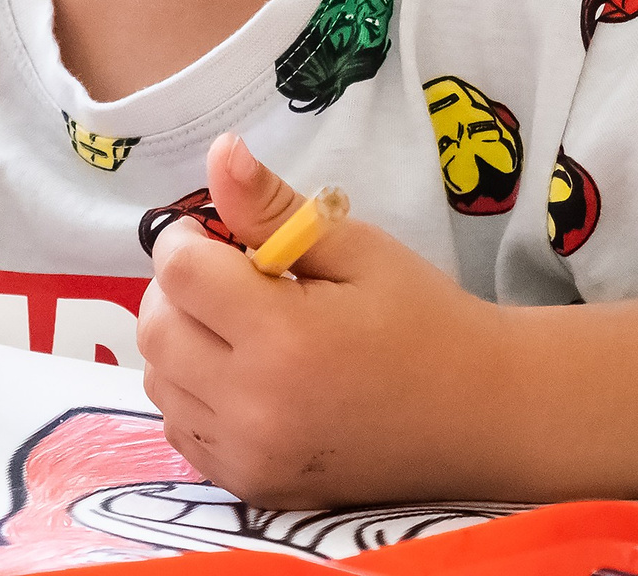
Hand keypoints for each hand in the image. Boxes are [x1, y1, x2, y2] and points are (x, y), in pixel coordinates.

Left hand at [138, 133, 515, 506]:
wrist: (481, 416)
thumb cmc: (423, 320)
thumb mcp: (357, 248)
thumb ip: (273, 207)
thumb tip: (220, 151)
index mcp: (284, 337)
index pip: (179, 272)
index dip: (186, 239)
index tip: (217, 236)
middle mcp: (256, 405)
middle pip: (156, 329)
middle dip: (177, 290)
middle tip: (225, 278)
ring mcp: (251, 456)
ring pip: (159, 381)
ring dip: (180, 343)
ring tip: (237, 327)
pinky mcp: (254, 487)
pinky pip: (182, 429)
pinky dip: (193, 395)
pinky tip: (241, 376)